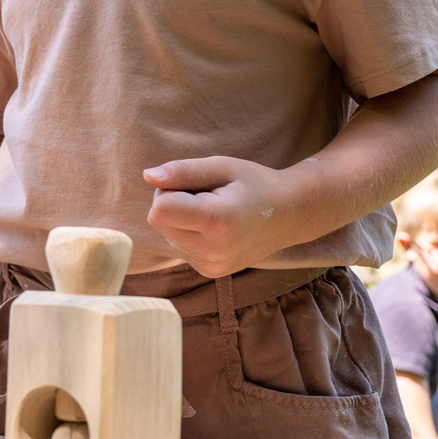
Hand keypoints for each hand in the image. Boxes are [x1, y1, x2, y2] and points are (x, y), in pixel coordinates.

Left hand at [144, 156, 294, 277]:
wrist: (290, 215)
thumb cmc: (255, 184)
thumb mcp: (221, 166)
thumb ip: (182, 171)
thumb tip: (147, 176)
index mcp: (217, 222)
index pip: (158, 209)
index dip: (169, 189)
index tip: (196, 184)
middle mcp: (214, 251)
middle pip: (158, 222)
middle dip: (172, 203)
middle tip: (206, 195)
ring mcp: (212, 266)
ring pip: (166, 235)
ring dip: (181, 219)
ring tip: (214, 211)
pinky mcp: (210, 272)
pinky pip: (178, 246)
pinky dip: (189, 233)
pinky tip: (214, 227)